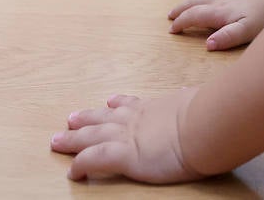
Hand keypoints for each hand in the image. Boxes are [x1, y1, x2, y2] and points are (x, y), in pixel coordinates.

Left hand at [51, 89, 204, 183]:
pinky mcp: (122, 155)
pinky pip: (93, 160)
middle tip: (70, 119)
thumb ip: (188, 100)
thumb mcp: (194, 100)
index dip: (117, 104)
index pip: (130, 104)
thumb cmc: (205, 113)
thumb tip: (191, 92)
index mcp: (153, 107)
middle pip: (101, 118)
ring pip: (89, 136)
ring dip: (72, 139)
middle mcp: (134, 119)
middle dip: (84, 119)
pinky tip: (71, 172)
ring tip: (58, 140)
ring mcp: (125, 135)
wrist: (203, 124)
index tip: (109, 102)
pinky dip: (80, 165)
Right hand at [168, 0, 263, 49]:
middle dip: (180, 10)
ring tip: (182, 6)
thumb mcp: (247, 32)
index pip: (194, 16)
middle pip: (193, 2)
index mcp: (219, 11)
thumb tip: (207, 45)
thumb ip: (227, 38)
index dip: (181, 23)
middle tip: (170, 17)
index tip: (172, 31)